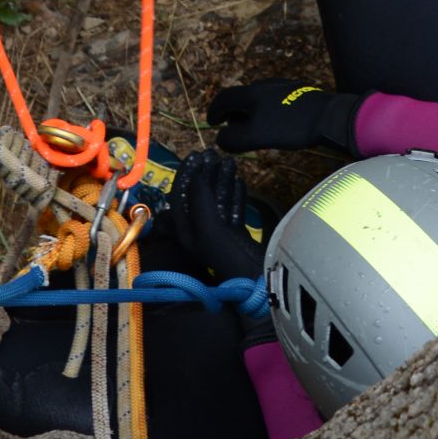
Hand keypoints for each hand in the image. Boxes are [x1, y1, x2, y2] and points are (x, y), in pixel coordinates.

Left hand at [169, 151, 272, 345]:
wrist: (257, 283)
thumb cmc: (229, 257)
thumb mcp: (210, 227)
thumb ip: (201, 199)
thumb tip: (197, 174)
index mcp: (187, 232)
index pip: (180, 196)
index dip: (186, 174)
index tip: (196, 156)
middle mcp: (199, 233)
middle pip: (198, 196)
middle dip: (205, 174)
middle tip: (213, 155)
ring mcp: (219, 235)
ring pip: (217, 201)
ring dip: (221, 181)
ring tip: (229, 163)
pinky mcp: (236, 237)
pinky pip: (232, 211)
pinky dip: (235, 196)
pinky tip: (239, 183)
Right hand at [206, 79, 360, 155]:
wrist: (329, 116)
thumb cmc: (291, 126)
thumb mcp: (257, 136)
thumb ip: (234, 138)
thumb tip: (220, 138)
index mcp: (252, 93)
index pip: (224, 98)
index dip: (214, 111)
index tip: (212, 122)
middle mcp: (264, 85)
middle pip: (241, 97)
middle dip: (232, 113)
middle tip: (233, 129)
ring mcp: (282, 87)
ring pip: (257, 98)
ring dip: (249, 113)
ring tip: (254, 129)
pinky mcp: (296, 92)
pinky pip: (272, 100)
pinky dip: (265, 111)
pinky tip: (276, 124)